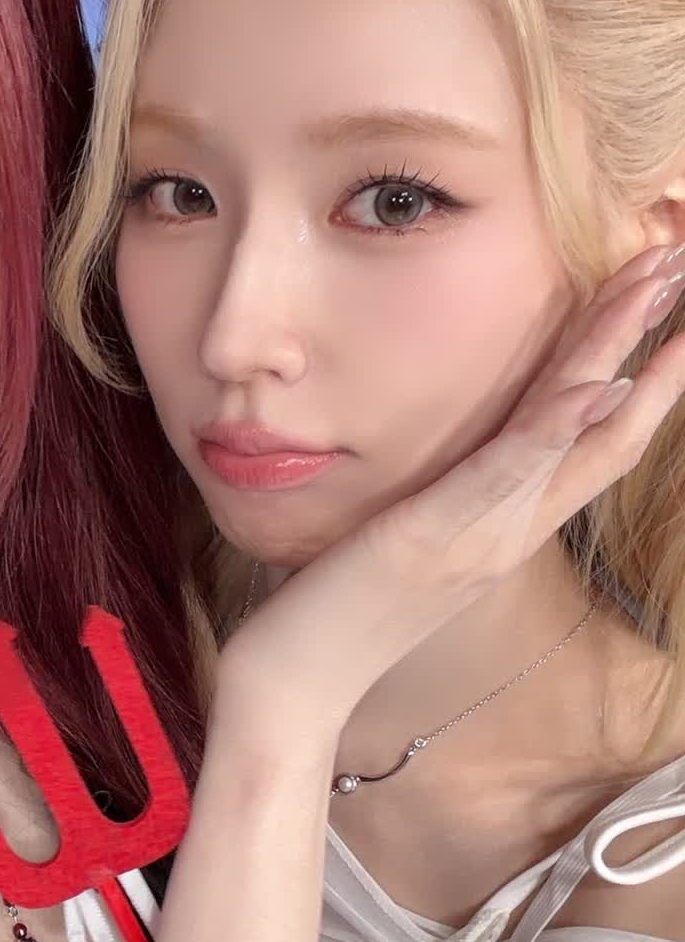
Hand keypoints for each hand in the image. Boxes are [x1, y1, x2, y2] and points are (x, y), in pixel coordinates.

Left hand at [222, 243, 684, 722]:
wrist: (296, 686)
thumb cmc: (335, 611)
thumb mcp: (404, 544)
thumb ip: (445, 503)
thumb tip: (457, 464)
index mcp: (508, 527)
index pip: (595, 438)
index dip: (642, 369)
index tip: (666, 299)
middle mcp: (513, 531)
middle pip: (610, 424)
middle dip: (655, 338)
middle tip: (682, 256)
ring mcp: (484, 536)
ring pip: (578, 431)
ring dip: (625, 349)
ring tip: (662, 279)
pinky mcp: (438, 537)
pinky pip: (512, 471)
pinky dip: (562, 426)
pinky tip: (602, 381)